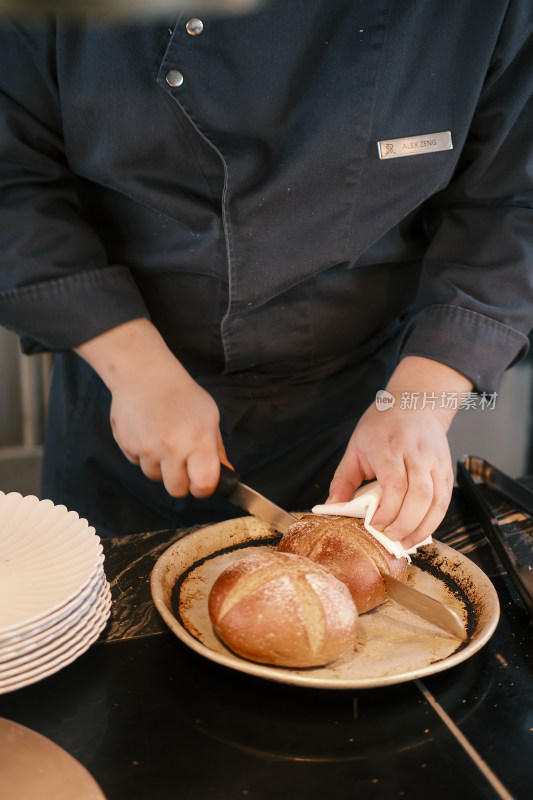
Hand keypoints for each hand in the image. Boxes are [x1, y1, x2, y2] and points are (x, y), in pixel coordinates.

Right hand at [75, 319, 228, 497]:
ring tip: (162, 439)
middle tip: (181, 462)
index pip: (204, 484)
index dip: (203, 489)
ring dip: (160, 466)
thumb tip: (226, 475)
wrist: (145, 374)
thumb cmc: (182, 394)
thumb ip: (217, 449)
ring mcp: (147, 447)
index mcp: (198, 439)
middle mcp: (172, 446)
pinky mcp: (127, 445)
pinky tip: (147, 432)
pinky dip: (143, 454)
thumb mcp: (209, 416)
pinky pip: (137, 463)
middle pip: (176, 490)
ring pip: (155, 477)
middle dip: (180, 481)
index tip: (202, 483)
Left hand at [327, 357, 472, 547]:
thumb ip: (344, 479)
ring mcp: (435, 461)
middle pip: (420, 495)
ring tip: (406, 542)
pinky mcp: (446, 469)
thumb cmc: (383, 424)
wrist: (416, 402)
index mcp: (390, 446)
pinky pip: (445, 500)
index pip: (395, 483)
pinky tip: (420, 531)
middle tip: (390, 539)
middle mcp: (417, 453)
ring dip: (423, 527)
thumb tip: (333, 507)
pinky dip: (434, 520)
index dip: (388, 510)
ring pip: (437, 500)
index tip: (374, 526)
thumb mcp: (355, 446)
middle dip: (406, 524)